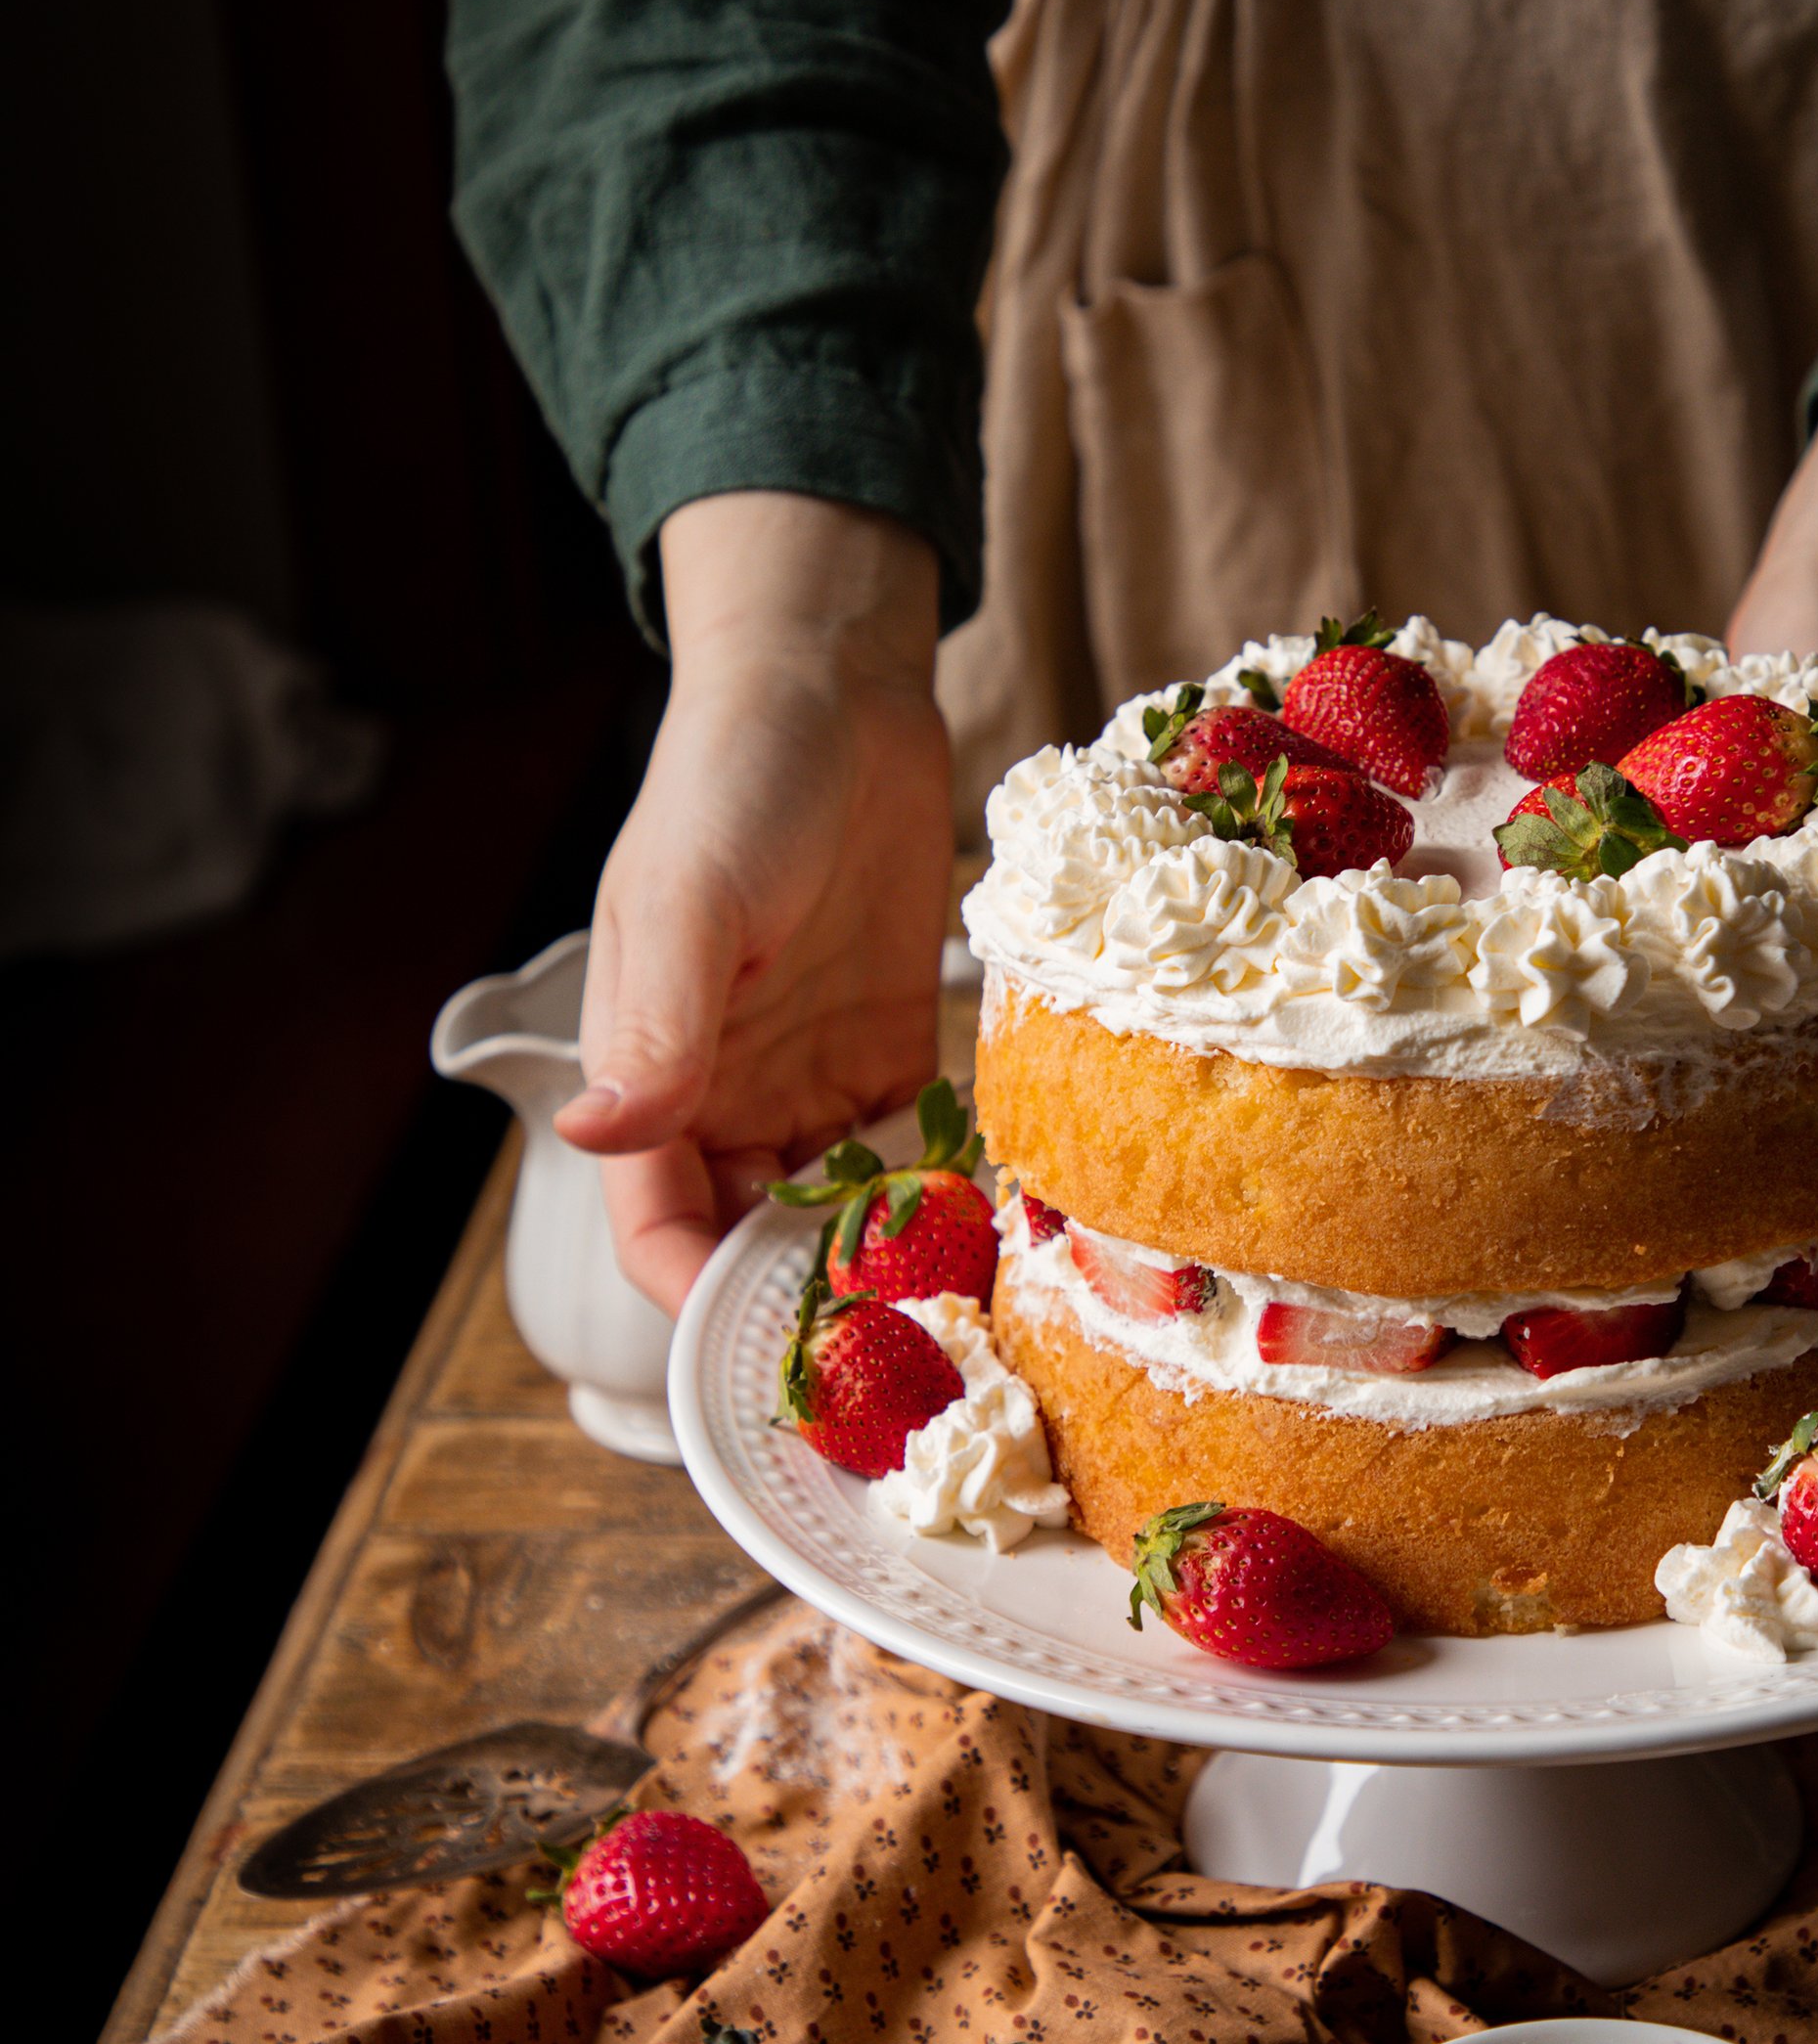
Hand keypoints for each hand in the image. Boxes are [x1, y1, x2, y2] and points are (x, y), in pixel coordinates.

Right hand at [556, 494, 951, 1312]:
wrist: (835, 692)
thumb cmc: (732, 781)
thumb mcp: (690, 899)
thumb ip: (654, 1025)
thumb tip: (592, 1135)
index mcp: (652, 1077)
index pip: (661, 1231)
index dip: (705, 1300)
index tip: (781, 1350)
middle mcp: (729, 1096)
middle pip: (756, 1241)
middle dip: (817, 1301)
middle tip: (912, 1351)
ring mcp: (812, 1077)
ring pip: (840, 1212)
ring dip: (889, 1260)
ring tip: (968, 1306)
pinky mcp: (892, 1047)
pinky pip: (914, 1150)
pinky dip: (946, 1193)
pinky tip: (1000, 1225)